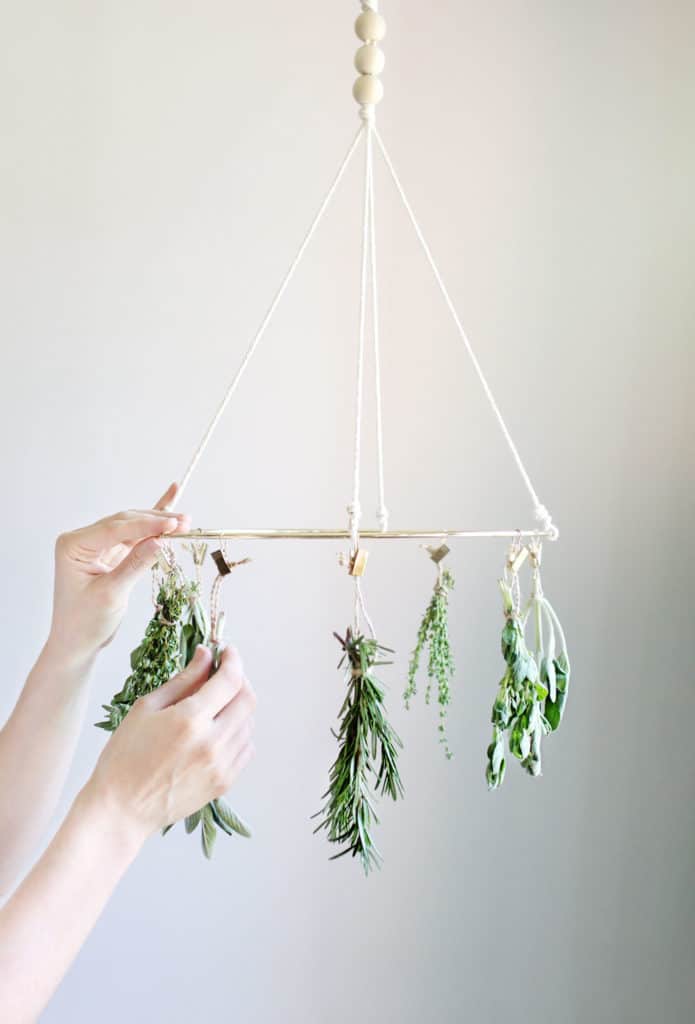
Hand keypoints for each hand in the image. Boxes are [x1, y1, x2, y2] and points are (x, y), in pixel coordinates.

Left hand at [48, 483, 190, 661]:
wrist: (77, 643)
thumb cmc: (85, 622)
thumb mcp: (111, 594)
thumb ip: (135, 564)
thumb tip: (161, 541)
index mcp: (74, 545)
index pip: (115, 528)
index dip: (146, 525)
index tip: (174, 525)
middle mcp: (83, 539)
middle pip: (126, 523)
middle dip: (156, 521)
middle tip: (186, 522)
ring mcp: (98, 544)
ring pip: (133, 527)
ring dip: (159, 523)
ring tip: (186, 521)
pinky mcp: (111, 553)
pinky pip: (135, 535)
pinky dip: (152, 523)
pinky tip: (170, 500)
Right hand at [86, 646, 255, 839]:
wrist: (121, 809)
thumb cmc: (125, 756)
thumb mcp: (147, 708)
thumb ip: (183, 679)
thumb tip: (206, 655)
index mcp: (190, 720)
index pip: (230, 680)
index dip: (233, 660)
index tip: (228, 652)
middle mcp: (213, 742)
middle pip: (247, 699)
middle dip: (239, 679)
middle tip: (223, 675)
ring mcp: (222, 765)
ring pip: (249, 723)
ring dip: (239, 706)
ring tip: (216, 705)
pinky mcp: (225, 782)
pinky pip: (246, 748)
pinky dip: (239, 732)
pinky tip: (218, 730)